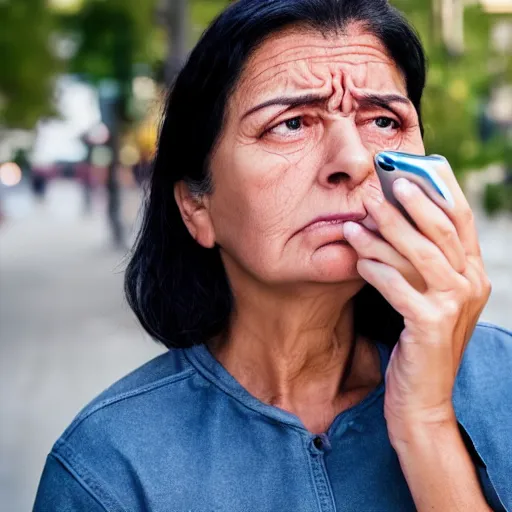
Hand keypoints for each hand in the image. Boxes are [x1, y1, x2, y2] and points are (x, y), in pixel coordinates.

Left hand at [344, 158, 490, 443]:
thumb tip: (388, 219)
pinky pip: (396, 286)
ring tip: (354, 222)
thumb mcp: (423, 297)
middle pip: (439, 231)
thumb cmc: (416, 342)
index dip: (436, 191)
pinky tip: (357, 261)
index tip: (409, 169)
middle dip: (407, 205)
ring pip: (418, 254)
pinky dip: (374, 269)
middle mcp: (470, 285)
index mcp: (471, 273)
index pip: (459, 220)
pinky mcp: (429, 326)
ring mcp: (453, 306)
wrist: (422, 400)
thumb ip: (416, 263)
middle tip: (377, 188)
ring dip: (383, 234)